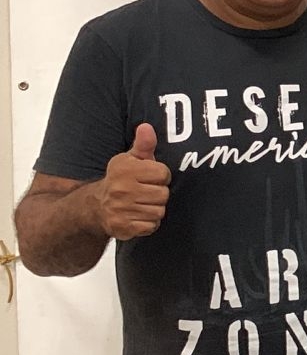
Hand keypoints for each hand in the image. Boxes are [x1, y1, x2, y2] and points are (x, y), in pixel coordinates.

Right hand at [95, 123, 170, 239]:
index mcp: (124, 170)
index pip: (163, 173)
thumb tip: (146, 127)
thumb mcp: (130, 159)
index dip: (160, 176)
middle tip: (145, 193)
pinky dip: (148, 224)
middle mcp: (121, 189)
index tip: (150, 178)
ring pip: (159, 211)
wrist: (95, 207)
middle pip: (163, 194)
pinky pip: (151, 226)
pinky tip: (137, 217)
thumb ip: (143, 144)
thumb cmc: (120, 180)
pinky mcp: (123, 227)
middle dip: (158, 194)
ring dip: (153, 210)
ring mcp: (121, 209)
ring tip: (141, 204)